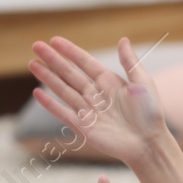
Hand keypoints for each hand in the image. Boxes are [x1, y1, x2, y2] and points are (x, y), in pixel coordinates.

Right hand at [29, 37, 170, 168]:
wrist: (148, 143)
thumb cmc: (150, 114)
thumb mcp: (142, 83)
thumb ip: (130, 62)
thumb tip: (123, 39)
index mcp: (109, 81)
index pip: (85, 62)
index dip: (70, 51)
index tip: (54, 40)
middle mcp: (95, 94)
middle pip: (69, 73)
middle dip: (52, 60)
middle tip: (36, 46)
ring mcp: (88, 110)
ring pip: (63, 90)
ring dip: (47, 77)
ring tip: (32, 64)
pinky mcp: (83, 127)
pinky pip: (63, 113)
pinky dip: (50, 104)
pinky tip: (37, 93)